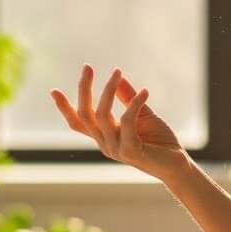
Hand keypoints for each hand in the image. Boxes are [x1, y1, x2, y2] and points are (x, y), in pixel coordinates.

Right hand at [50, 64, 188, 182]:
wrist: (178, 163)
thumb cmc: (160, 140)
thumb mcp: (142, 114)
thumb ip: (128, 97)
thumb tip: (118, 77)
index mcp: (104, 136)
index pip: (78, 123)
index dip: (64, 108)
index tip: (53, 90)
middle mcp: (106, 143)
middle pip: (85, 115)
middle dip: (83, 89)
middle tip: (87, 67)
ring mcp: (116, 149)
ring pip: (102, 115)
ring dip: (108, 90)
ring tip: (117, 73)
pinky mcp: (131, 151)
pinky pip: (126, 122)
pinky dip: (134, 104)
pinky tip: (145, 92)